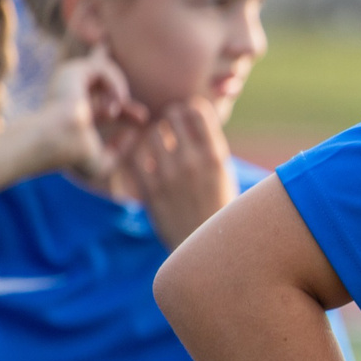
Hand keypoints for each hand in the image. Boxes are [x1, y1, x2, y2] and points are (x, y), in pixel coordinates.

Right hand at [30, 49, 146, 182]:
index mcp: (73, 115)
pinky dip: (116, 83)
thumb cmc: (74, 156)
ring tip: (118, 107)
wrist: (57, 141)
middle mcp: (70, 97)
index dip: (126, 111)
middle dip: (123, 93)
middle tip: (142, 117)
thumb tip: (131, 133)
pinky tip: (117, 99)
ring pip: (102, 69)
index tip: (143, 120)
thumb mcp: (100, 164)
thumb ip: (117, 152)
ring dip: (119, 87)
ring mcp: (69, 83)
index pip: (103, 106)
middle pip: (100, 81)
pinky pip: (103, 67)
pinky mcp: (73, 72)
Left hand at [125, 98, 238, 249]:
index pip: (197, 111)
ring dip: (154, 135)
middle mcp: (192, 162)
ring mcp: (169, 176)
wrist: (209, 250)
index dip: (189, 110)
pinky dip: (139, 155)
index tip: (187, 118)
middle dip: (170, 118)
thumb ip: (209, 147)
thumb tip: (194, 118)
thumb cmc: (218, 208)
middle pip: (172, 116)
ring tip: (158, 144)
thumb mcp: (224, 174)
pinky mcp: (151, 192)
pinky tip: (146, 161)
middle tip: (169, 127)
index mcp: (216, 155)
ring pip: (152, 134)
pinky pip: (136, 159)